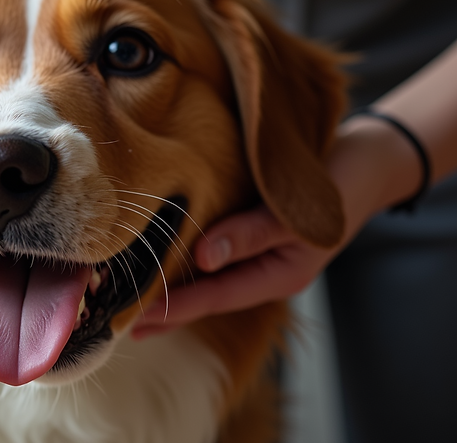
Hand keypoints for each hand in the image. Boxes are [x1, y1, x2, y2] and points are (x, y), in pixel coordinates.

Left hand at [131, 206, 334, 338]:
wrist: (366, 160)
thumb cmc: (337, 186)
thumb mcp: (295, 213)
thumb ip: (251, 234)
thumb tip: (203, 258)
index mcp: (278, 276)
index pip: (214, 298)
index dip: (173, 308)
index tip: (134, 318)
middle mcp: (263, 272)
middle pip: (205, 297)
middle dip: (163, 309)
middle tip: (114, 320)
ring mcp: (256, 256)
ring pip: (205, 279)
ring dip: (169, 286)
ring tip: (126, 296)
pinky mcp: (248, 233)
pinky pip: (210, 254)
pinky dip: (182, 259)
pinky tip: (155, 256)